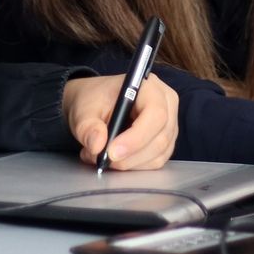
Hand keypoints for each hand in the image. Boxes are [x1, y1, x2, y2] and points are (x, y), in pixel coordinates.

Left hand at [62, 73, 177, 170]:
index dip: (136, 137)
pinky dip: (134, 166)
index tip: (112, 152)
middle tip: (101, 158)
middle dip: (130, 156)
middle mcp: (166, 104)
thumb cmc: (94, 99)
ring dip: (129, 163)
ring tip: (102, 156)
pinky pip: (155, 161)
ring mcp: (169, 124)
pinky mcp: (166, 141)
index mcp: (150, 87)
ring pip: (158, 154)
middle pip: (160, 138)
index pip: (155, 114)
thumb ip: (88, 127)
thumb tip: (97, 145)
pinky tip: (115, 159)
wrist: (95, 102)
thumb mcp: (83, 110)